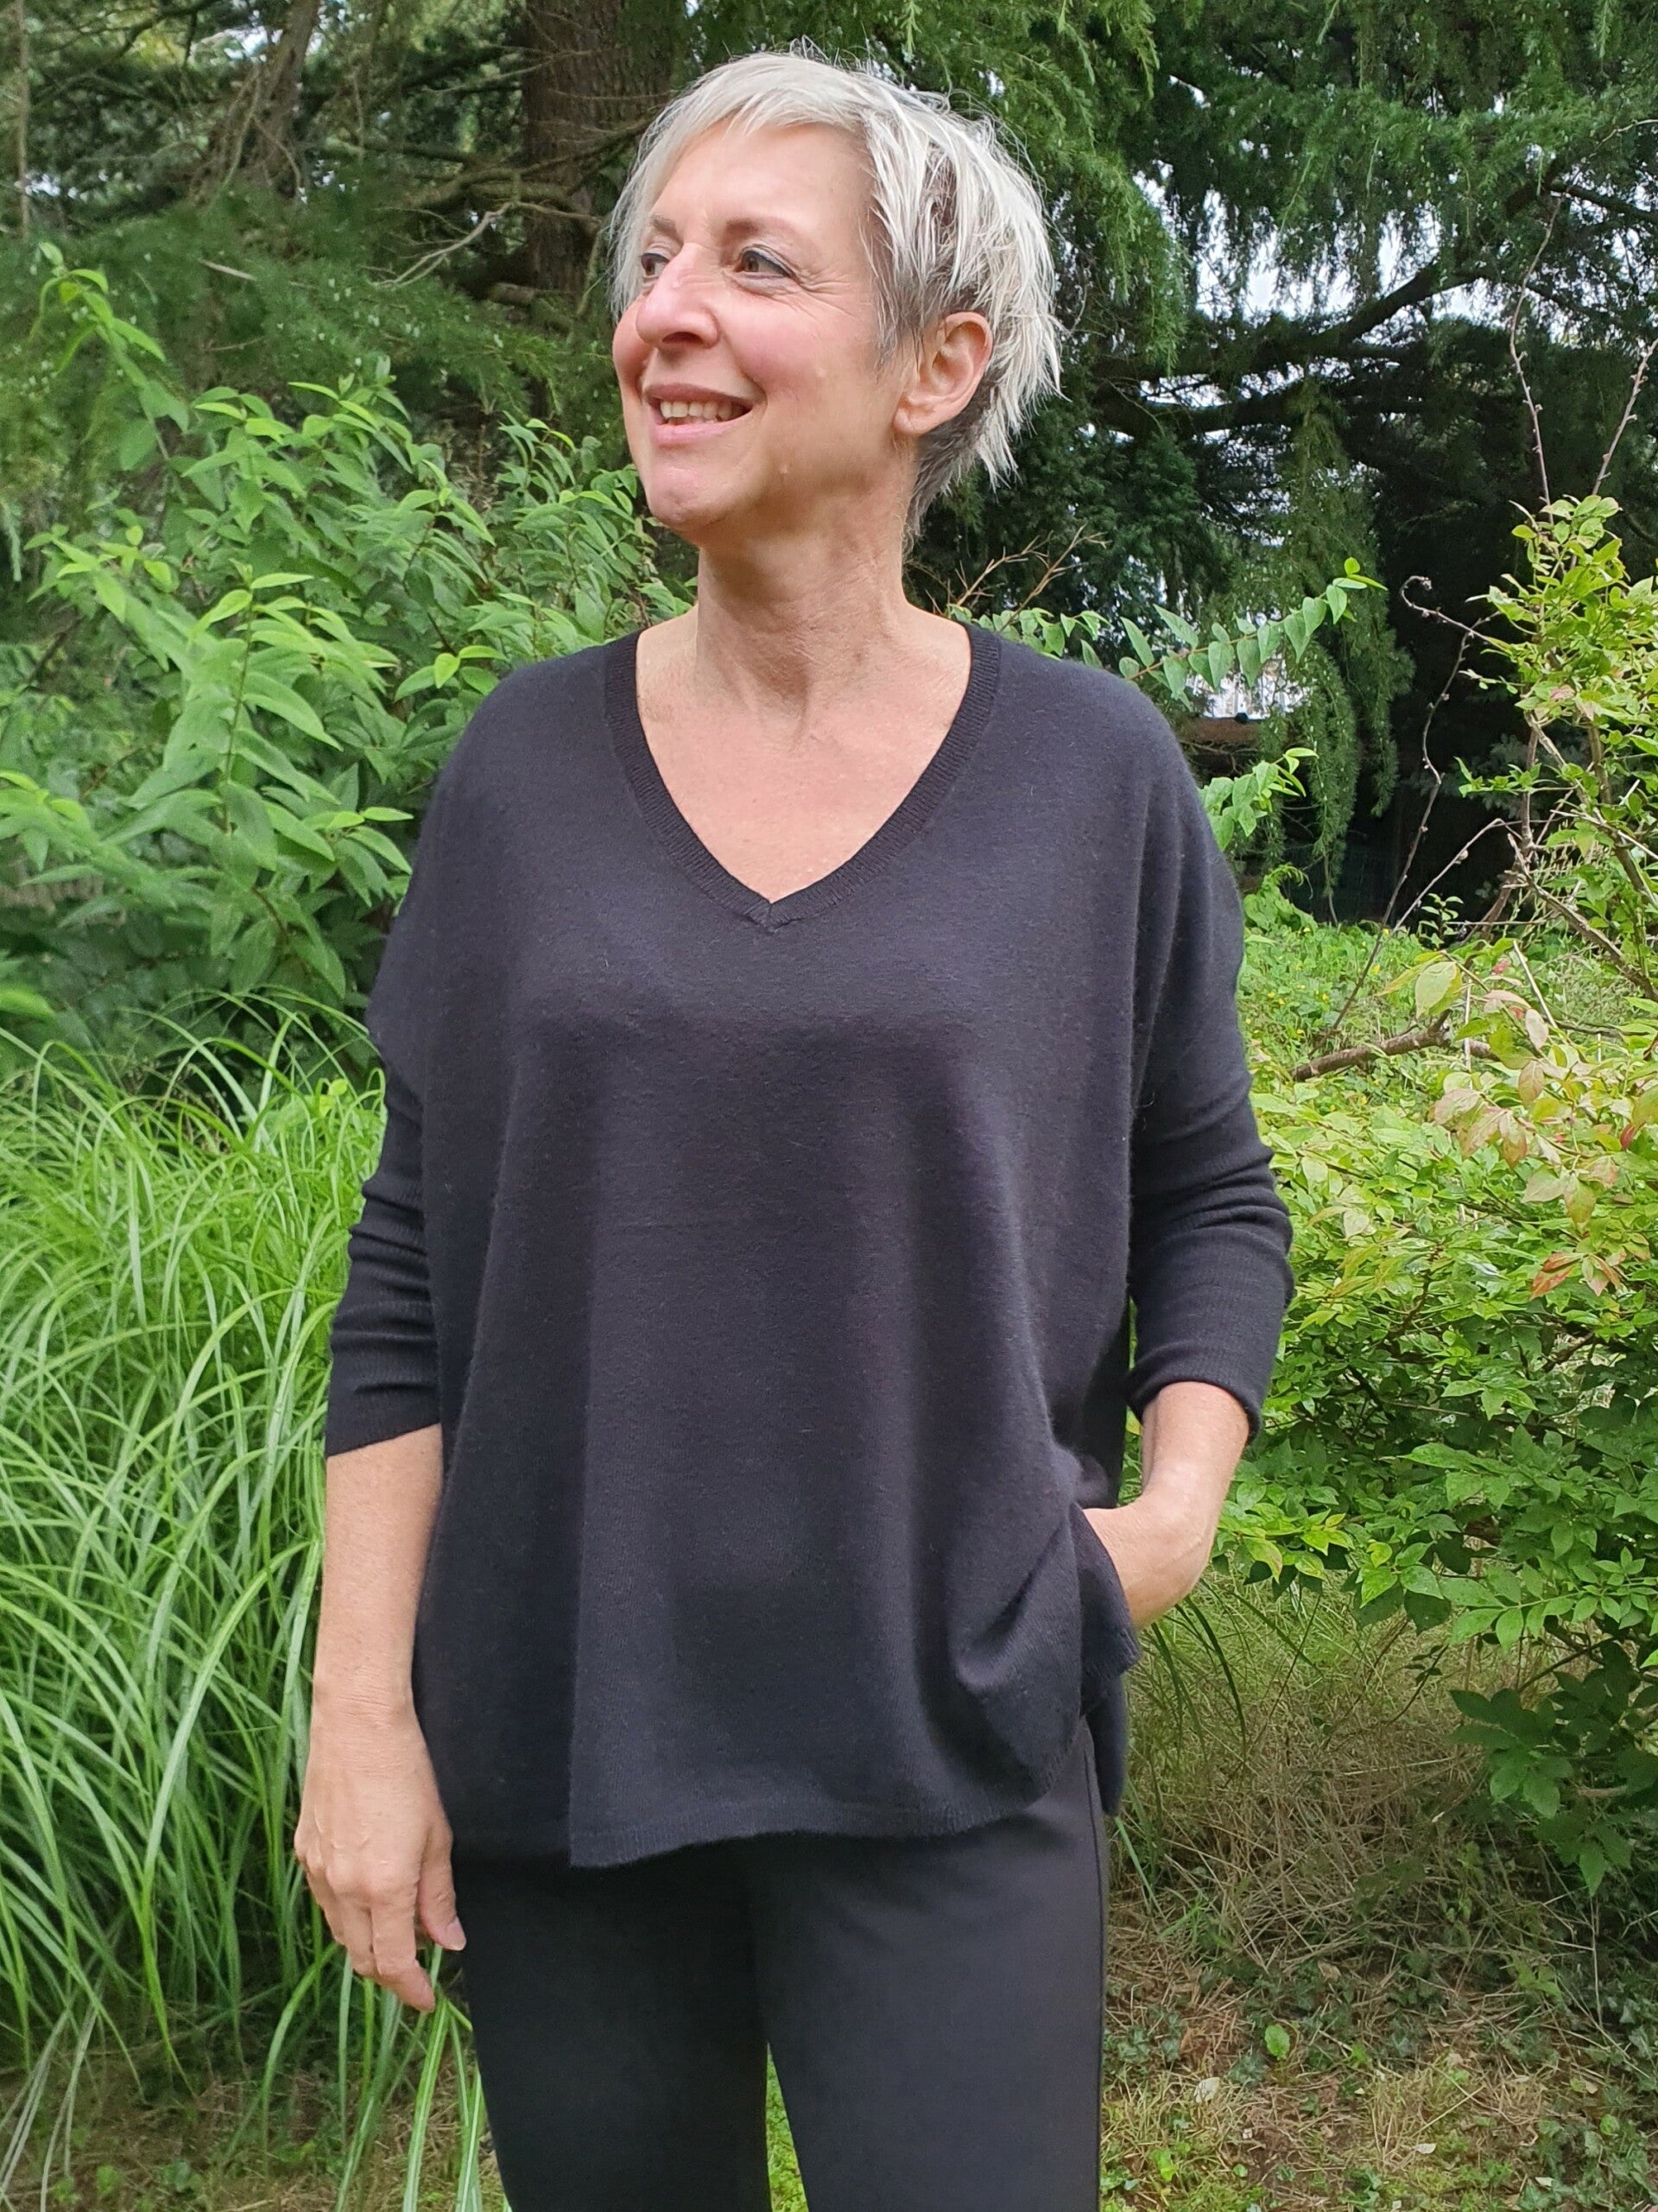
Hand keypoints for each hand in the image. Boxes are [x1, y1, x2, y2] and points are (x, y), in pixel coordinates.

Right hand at [293, 1698, 464, 2011]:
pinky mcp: (303, 1852)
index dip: (411, 1989)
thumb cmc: (406, 1773)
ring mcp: (317, 1871)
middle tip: (419, 1965)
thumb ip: (439, 1896)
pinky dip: (348, 1913)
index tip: (428, 1999)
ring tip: (401, 1926)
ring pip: (341, 1933)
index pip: (393, 1963)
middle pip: (362, 1958)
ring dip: (369, 1942)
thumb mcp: (436, 1836)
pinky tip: (370, 1893)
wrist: (357, 1725)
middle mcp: (343, 1889)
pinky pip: (325, 1901)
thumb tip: (449, 1942)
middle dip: (390, 1972)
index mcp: (382, 1889)